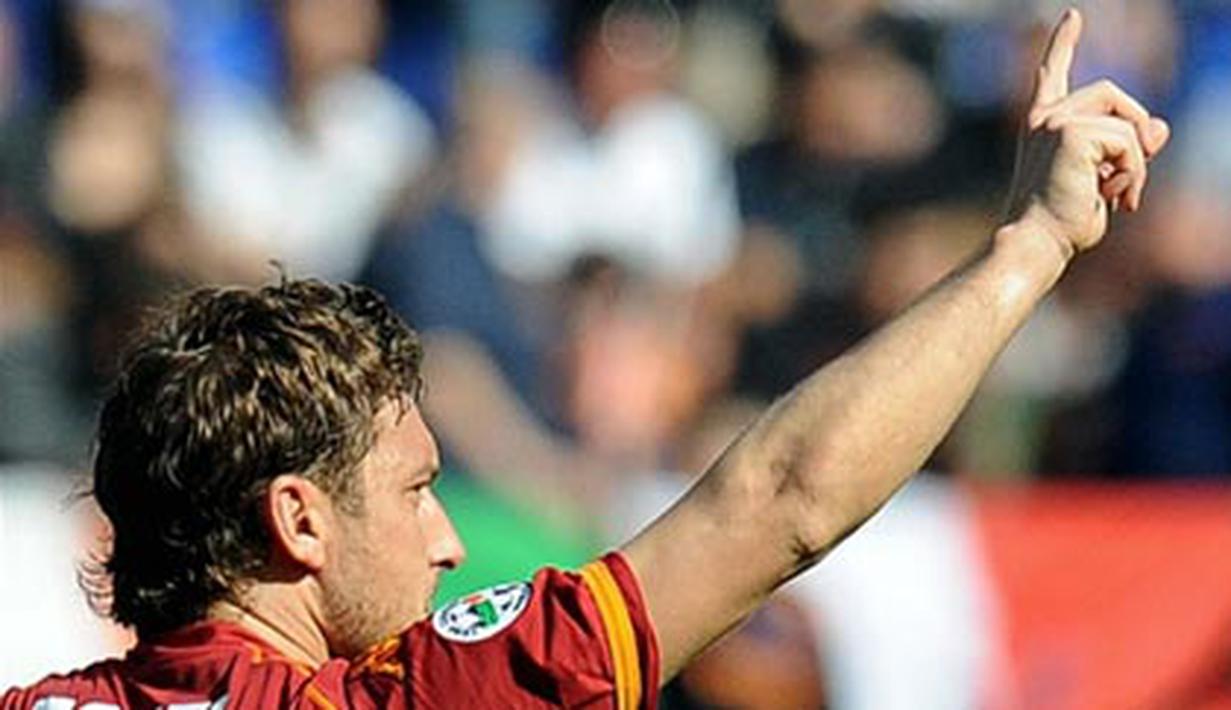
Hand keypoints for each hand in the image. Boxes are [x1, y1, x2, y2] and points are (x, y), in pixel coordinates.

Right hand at [1004, 8, 1169, 257]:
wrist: (1036, 242)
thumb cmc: (1061, 221)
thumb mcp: (1103, 180)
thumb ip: (1128, 151)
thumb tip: (1160, 129)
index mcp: (1041, 128)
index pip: (1052, 76)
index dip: (1062, 44)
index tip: (1073, 16)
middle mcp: (1044, 120)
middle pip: (1110, 93)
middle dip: (1135, 126)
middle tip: (1138, 167)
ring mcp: (1055, 123)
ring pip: (1126, 122)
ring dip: (1136, 163)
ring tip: (1121, 196)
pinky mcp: (1070, 133)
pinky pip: (1129, 141)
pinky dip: (1134, 172)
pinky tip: (1114, 196)